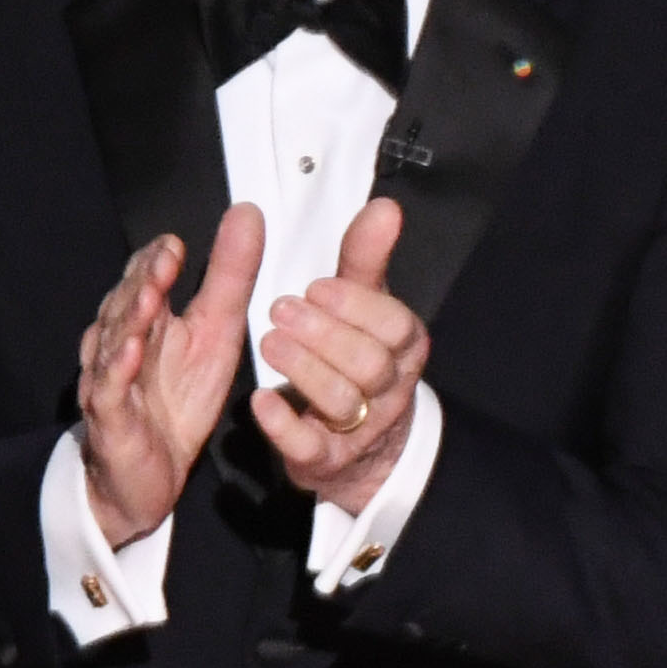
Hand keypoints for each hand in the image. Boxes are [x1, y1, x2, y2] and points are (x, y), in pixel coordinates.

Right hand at [78, 205, 266, 545]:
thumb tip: (247, 212)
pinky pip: (110, 391)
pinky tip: (131, 353)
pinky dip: (117, 371)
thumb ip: (230, 276)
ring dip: (130, 317)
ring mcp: (110, 379)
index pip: (146, 279)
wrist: (146, 474)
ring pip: (112, 342)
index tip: (177, 243)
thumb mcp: (216, 333)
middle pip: (126, 303)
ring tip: (150, 296)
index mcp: (149, 320)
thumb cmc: (175, 400)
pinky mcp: (110, 418)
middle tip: (166, 259)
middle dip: (144, 280)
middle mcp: (121, 342)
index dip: (157, 261)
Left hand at [255, 195, 430, 516]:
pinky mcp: (326, 459)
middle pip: (369, 364)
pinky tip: (261, 400)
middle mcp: (389, 390)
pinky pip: (310, 446)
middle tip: (280, 310)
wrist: (361, 444)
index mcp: (404, 347)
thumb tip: (385, 208)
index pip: (395, 325)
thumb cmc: (356, 358)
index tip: (315, 287)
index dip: (355, 306)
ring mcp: (361, 429)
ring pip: (343, 403)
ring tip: (269, 343)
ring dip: (304, 370)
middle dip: (324, 334)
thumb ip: (366, 259)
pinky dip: (283, 425)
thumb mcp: (364, 306)